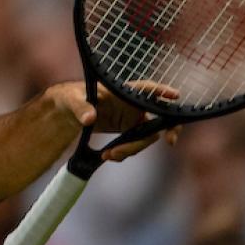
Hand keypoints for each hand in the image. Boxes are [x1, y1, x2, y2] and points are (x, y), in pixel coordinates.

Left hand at [50, 81, 180, 161]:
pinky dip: (125, 152)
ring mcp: (133, 117)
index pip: (146, 88)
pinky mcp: (129, 130)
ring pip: (147, 135)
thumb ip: (81, 108)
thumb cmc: (71, 98)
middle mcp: (132, 103)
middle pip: (159, 115)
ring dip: (133, 148)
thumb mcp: (72, 101)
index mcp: (121, 91)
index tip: (175, 95)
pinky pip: (136, 144)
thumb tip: (90, 118)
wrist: (68, 113)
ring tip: (109, 155)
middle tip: (171, 141)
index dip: (161, 90)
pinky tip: (108, 156)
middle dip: (168, 128)